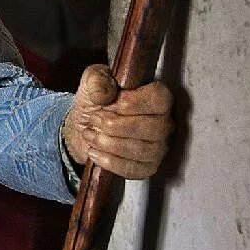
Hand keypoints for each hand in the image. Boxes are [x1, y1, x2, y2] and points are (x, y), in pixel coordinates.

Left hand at [62, 65, 172, 179]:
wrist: (86, 127)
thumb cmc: (96, 102)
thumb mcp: (92, 81)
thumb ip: (97, 79)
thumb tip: (104, 94)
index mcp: (157, 96)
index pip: (159, 99)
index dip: (132, 103)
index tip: (109, 103)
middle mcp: (164, 122)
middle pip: (152, 127)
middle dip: (115, 125)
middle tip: (94, 120)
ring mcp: (159, 146)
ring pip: (142, 150)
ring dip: (109, 143)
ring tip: (91, 135)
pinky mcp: (148, 167)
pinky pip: (134, 169)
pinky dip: (109, 161)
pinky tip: (94, 151)